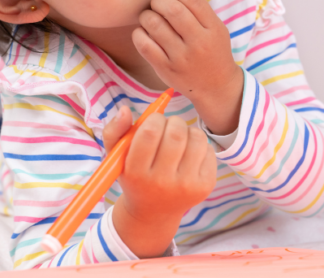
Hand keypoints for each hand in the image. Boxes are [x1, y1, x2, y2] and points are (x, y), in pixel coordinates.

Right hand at [112, 113, 216, 257]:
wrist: (154, 212)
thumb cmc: (134, 177)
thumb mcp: (116, 158)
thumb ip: (114, 131)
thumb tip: (124, 110)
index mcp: (137, 174)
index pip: (149, 133)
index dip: (154, 119)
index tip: (153, 122)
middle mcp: (162, 183)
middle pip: (176, 134)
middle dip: (173, 122)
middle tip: (168, 127)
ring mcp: (187, 186)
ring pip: (196, 138)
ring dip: (188, 130)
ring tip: (179, 138)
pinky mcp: (206, 185)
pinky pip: (209, 149)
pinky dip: (200, 144)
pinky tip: (189, 154)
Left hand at [132, 0, 243, 134]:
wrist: (216, 87)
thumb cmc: (212, 51)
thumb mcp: (216, 29)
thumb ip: (199, 11)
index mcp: (213, 29)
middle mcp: (198, 43)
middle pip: (172, 9)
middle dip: (158, 0)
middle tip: (157, 3)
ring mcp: (181, 58)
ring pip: (155, 25)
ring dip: (146, 15)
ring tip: (149, 17)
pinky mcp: (165, 69)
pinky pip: (144, 45)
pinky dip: (139, 33)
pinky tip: (143, 33)